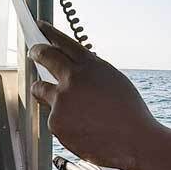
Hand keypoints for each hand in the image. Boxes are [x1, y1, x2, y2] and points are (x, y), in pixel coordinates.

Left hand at [30, 22, 156, 169]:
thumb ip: (90, 73)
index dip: (49, 33)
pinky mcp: (56, 122)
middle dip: (37, 52)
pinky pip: (52, 117)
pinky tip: (81, 127)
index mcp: (90, 66)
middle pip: (44, 56)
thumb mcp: (113, 81)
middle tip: (35, 53)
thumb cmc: (129, 114)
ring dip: (46, 92)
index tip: (40, 28)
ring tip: (65, 103)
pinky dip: (63, 121)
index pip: (63, 42)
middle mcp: (72, 78)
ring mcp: (61, 101)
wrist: (135, 141)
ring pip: (41, 90)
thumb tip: (70, 68)